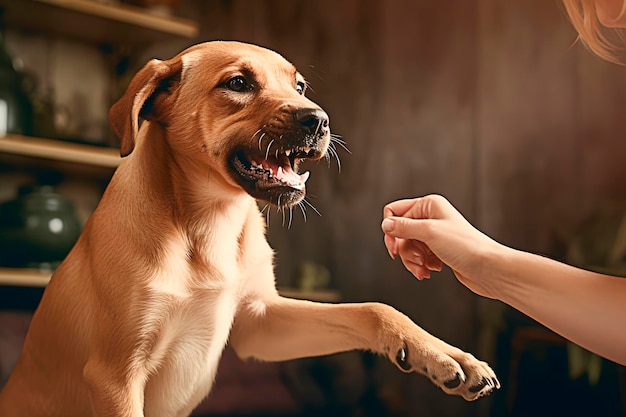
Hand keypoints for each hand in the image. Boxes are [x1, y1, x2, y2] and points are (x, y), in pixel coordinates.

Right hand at [381, 194, 501, 298]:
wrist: (487, 268)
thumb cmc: (464, 246)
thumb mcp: (429, 233)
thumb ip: (403, 227)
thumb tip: (385, 224)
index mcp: (429, 204)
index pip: (394, 212)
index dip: (391, 230)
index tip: (395, 247)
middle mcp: (430, 216)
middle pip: (399, 232)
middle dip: (404, 250)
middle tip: (416, 260)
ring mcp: (434, 234)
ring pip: (407, 247)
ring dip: (412, 261)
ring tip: (425, 269)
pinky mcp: (438, 250)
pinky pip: (418, 256)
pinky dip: (421, 265)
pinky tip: (432, 271)